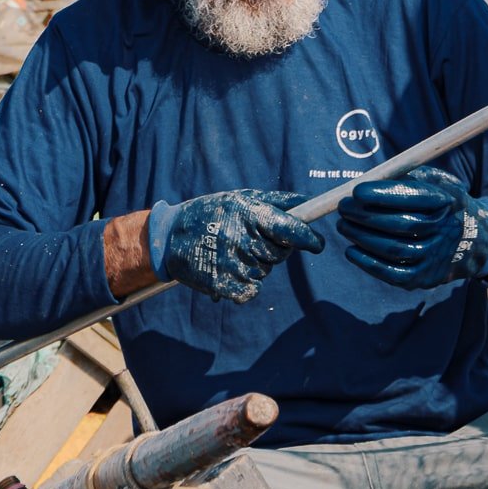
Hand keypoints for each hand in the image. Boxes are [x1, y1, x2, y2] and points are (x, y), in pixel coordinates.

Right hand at [152, 188, 324, 303]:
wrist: (170, 236)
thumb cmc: (213, 213)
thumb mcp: (242, 198)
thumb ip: (279, 202)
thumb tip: (311, 203)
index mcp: (250, 213)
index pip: (291, 230)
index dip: (308, 238)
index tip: (317, 245)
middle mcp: (243, 238)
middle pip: (280, 253)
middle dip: (273, 248)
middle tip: (249, 238)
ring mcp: (234, 263)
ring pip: (264, 271)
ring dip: (254, 264)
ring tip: (230, 250)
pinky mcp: (224, 285)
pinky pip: (251, 290)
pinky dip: (244, 284)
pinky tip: (227, 269)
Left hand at [336, 165, 487, 289]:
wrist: (472, 241)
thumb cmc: (443, 204)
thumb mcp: (436, 182)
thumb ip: (407, 176)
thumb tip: (368, 179)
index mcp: (446, 202)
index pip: (413, 197)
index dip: (382, 195)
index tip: (356, 191)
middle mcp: (444, 230)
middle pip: (400, 224)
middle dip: (365, 216)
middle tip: (343, 208)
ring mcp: (435, 257)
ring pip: (393, 250)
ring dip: (362, 238)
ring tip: (344, 226)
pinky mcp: (426, 278)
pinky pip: (393, 274)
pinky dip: (368, 264)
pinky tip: (352, 251)